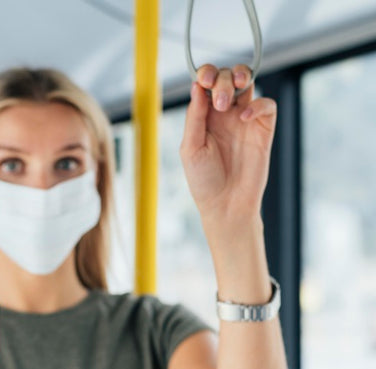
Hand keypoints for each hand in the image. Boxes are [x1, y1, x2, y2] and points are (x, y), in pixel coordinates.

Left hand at [180, 64, 276, 229]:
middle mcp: (223, 114)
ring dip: (241, 78)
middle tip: (220, 101)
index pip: (206, 84)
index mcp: (203, 117)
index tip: (204, 81)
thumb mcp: (191, 148)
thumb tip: (197, 86)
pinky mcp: (263, 129)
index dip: (206, 74)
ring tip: (234, 92)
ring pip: (248, 83)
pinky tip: (245, 117)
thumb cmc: (203, 181)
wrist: (226, 204)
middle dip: (223, 79)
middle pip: (226, 78)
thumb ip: (195, 117)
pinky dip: (258, 104)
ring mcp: (244, 120)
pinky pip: (266, 105)